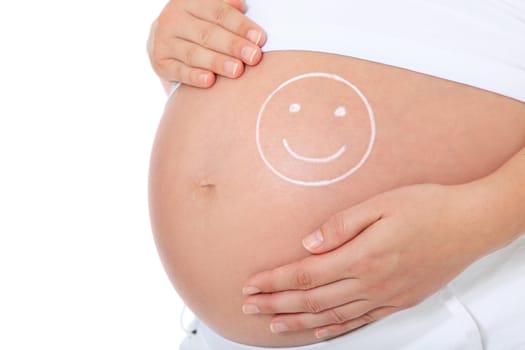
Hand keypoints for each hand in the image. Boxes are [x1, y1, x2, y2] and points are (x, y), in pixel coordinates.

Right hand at [147, 0, 265, 88]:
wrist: (168, 46)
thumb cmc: (200, 30)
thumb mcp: (210, 16)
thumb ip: (227, 11)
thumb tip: (242, 6)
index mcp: (189, 2)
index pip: (218, 12)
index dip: (240, 25)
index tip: (259, 38)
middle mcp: (173, 18)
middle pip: (207, 33)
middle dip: (233, 45)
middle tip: (253, 57)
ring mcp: (162, 41)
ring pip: (193, 53)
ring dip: (217, 62)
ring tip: (237, 70)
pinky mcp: (159, 62)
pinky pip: (178, 71)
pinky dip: (194, 76)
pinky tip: (210, 81)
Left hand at [242, 183, 491, 339]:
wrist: (470, 223)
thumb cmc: (428, 207)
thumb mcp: (381, 204)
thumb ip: (340, 225)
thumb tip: (308, 243)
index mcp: (362, 257)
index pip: (305, 275)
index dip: (274, 282)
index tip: (252, 284)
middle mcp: (371, 283)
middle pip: (311, 300)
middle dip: (275, 303)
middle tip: (250, 306)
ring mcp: (385, 296)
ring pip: (331, 317)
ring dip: (298, 321)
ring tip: (274, 324)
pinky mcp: (398, 301)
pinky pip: (359, 321)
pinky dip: (334, 329)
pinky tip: (320, 332)